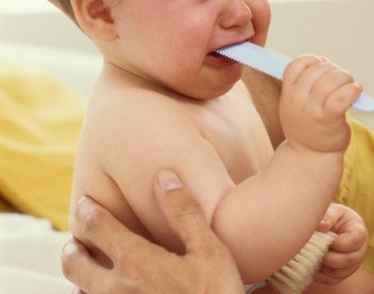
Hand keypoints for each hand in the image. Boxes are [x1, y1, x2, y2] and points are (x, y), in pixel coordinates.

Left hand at [61, 170, 243, 293]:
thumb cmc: (216, 292)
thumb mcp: (209, 249)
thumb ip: (184, 212)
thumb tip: (164, 177)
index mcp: (136, 261)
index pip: (98, 227)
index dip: (88, 210)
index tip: (86, 202)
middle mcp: (116, 288)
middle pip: (75, 264)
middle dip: (72, 248)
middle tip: (75, 240)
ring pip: (81, 291)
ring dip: (78, 276)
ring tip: (86, 267)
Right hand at [279, 56, 361, 152]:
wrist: (310, 157)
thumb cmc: (309, 126)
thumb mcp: (297, 104)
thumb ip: (305, 84)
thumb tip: (325, 62)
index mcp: (288, 94)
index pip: (296, 65)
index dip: (313, 60)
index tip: (324, 67)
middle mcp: (297, 101)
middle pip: (317, 69)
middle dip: (334, 69)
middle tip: (343, 79)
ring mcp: (312, 111)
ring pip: (331, 79)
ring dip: (346, 77)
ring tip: (351, 84)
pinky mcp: (329, 120)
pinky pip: (343, 96)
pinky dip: (353, 89)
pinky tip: (356, 91)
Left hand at [314, 203, 367, 284]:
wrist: (330, 229)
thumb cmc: (332, 218)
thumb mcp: (333, 212)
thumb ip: (328, 216)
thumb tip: (321, 225)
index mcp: (359, 232)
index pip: (356, 241)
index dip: (341, 243)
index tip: (328, 239)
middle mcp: (359, 251)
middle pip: (349, 260)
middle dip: (330, 257)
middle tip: (316, 249)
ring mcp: (351, 265)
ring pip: (339, 273)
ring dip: (323, 265)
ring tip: (312, 254)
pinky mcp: (340, 275)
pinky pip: (330, 279)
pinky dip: (319, 273)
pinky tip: (311, 262)